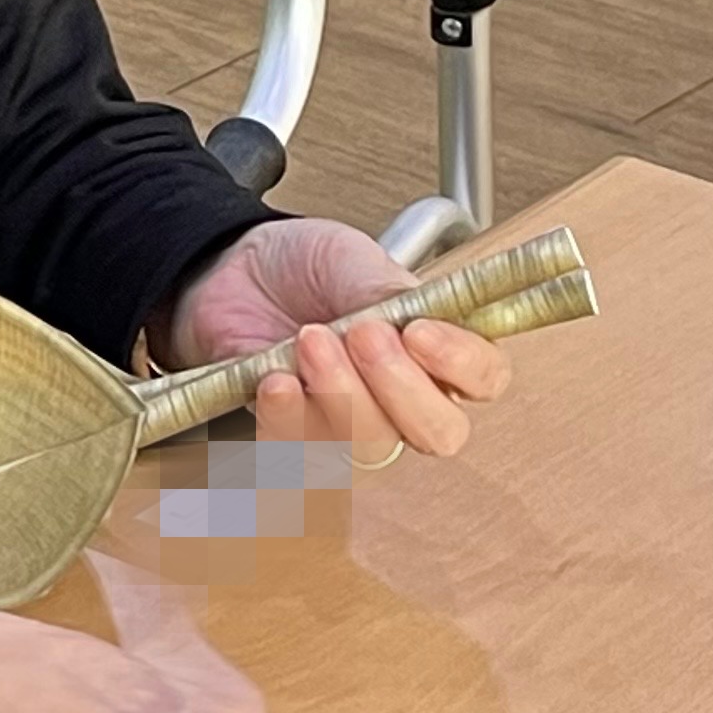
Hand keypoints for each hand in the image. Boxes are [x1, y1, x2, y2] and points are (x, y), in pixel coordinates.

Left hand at [156, 221, 510, 456]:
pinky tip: (275, 380)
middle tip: (364, 335)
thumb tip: (418, 316)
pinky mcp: (298, 439)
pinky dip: (288, 419)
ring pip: (371, 445)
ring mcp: (352, 422)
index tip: (420, 331)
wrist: (228, 271)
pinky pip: (303, 455)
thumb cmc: (301, 265)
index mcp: (437, 346)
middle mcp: (403, 395)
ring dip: (339, 392)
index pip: (484, 377)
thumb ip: (388, 290)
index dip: (461, 364)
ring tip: (308, 339)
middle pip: (439, 432)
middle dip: (401, 387)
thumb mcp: (350, 257)